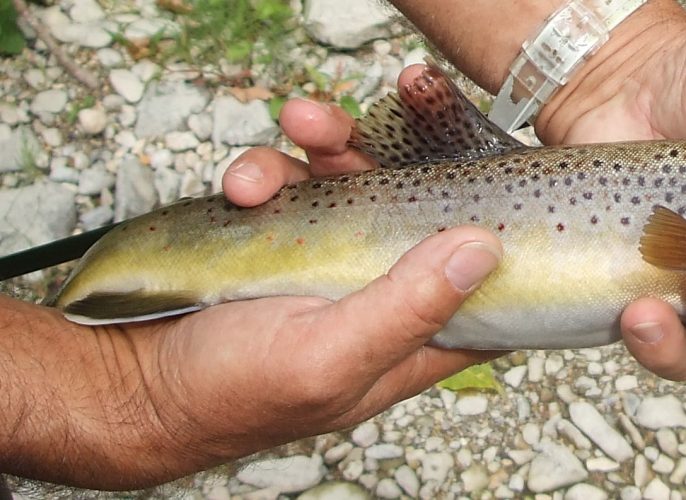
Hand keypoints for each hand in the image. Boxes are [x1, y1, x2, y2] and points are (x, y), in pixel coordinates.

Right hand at [8, 129, 500, 486]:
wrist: (131, 381)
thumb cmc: (229, 394)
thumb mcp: (325, 359)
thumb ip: (406, 309)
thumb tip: (482, 250)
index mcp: (412, 338)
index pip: (485, 289)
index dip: (498, 236)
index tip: (493, 177)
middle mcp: (381, 293)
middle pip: (419, 208)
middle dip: (394, 156)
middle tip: (351, 130)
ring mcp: (332, 259)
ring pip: (354, 181)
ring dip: (323, 146)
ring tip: (288, 138)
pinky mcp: (283, 235)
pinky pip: (294, 182)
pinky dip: (268, 171)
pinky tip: (241, 186)